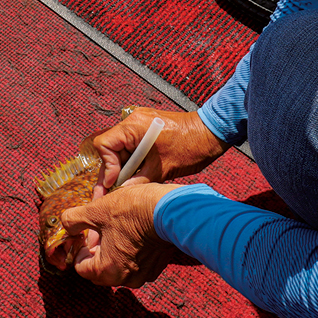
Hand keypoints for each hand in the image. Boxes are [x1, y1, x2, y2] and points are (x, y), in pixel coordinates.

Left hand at [60, 183, 181, 287]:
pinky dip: (131, 251)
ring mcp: (144, 275)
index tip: (84, 233)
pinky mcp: (157, 266)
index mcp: (107, 270)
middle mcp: (125, 279)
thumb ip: (74, 220)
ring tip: (116, 228)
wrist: (172, 210)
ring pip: (118, 267)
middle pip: (99, 270)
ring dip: (113, 251)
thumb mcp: (97, 210)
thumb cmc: (133, 211)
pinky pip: (136, 263)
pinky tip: (133, 232)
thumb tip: (65, 224)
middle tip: (98, 229)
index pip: (81, 268)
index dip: (79, 248)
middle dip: (95, 251)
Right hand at [91, 108, 226, 195]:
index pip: (104, 145)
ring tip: (122, 190)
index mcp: (133, 126)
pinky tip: (134, 178)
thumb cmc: (191, 147)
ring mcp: (140, 124)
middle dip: (111, 173)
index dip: (107, 166)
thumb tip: (120, 195)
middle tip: (106, 196)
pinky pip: (132, 147)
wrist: (213, 133)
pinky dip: (132, 163)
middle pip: (111, 149)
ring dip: (122, 169)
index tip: (113, 184)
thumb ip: (137, 182)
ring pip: (121, 150)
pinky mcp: (148, 129)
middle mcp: (133, 121)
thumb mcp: (162, 170)